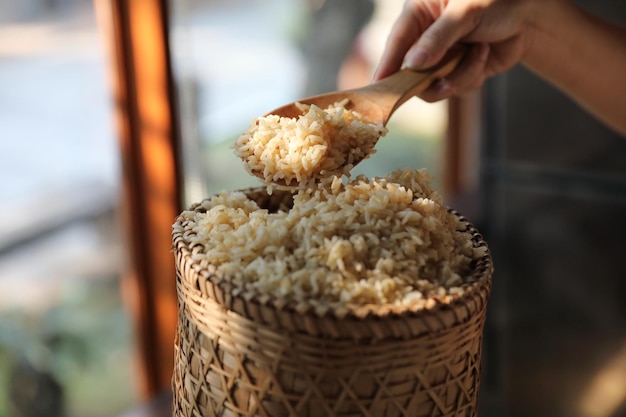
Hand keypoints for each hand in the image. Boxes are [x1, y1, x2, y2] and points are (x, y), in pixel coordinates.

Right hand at [373, 0, 535, 101]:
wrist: (533, 15)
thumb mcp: (466, 11)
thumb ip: (437, 38)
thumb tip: (411, 65)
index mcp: (419, 13)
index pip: (395, 43)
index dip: (386, 66)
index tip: (378, 88)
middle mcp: (426, 38)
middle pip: (410, 72)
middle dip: (431, 76)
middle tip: (443, 77)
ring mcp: (441, 57)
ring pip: (434, 86)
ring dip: (459, 75)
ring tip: (478, 53)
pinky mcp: (458, 72)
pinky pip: (455, 88)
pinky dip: (472, 76)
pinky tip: (484, 55)